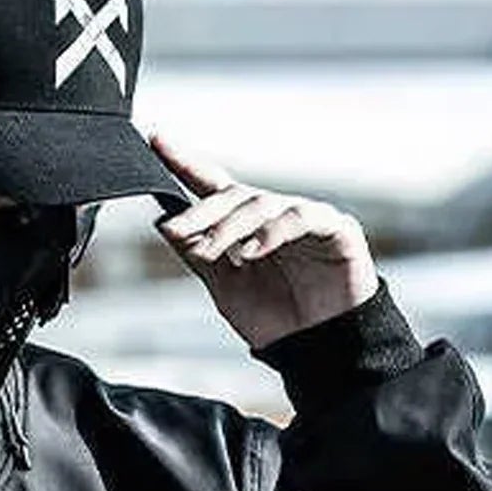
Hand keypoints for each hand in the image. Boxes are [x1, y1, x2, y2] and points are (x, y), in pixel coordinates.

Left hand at [147, 132, 378, 351]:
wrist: (319, 349)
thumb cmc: (277, 319)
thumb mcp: (226, 289)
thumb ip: (200, 257)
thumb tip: (165, 225)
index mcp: (245, 226)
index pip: (211, 185)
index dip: (185, 161)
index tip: (156, 141)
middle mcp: (272, 215)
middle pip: (233, 196)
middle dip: (201, 213)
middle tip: (175, 231)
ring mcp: (304, 218)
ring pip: (262, 204)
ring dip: (231, 227)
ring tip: (212, 250)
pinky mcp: (335, 228)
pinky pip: (302, 217)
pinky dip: (274, 231)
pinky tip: (253, 250)